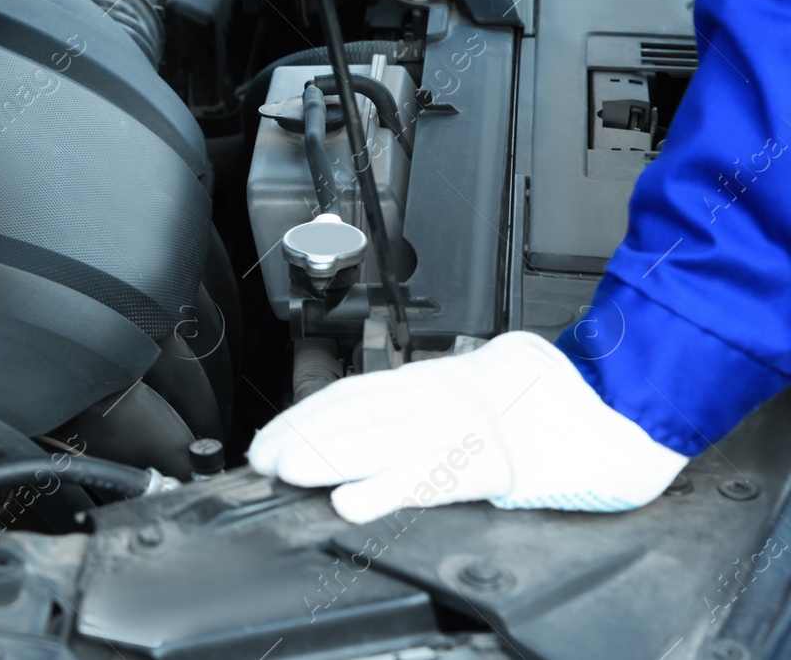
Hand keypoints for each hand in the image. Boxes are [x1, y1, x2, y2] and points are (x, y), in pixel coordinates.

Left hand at [247, 331, 686, 522]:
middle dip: (304, 435)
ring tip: (286, 472)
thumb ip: (436, 398)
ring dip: (328, 457)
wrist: (622, 401)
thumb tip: (391, 416)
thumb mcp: (483, 384)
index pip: (356, 393)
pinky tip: (353, 503)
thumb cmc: (558, 398)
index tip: (271, 435)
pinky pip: (431, 477)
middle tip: (262, 458)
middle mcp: (444, 397)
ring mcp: (468, 427)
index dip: (307, 414)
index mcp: (440, 380)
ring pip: (383, 440)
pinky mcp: (494, 462)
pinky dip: (387, 489)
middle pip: (358, 413)